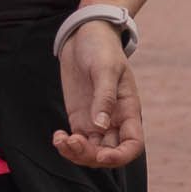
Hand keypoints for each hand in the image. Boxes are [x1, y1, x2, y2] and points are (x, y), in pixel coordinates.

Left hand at [54, 22, 141, 166]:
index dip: (120, 156)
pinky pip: (76, 141)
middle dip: (91, 156)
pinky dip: (67, 145)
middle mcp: (115, 121)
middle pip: (108, 153)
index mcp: (129, 111)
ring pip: (91, 151)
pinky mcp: (80, 118)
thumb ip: (104, 97)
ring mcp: (96, 121)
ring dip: (76, 153)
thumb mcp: (105, 69)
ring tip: (61, 140)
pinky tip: (58, 136)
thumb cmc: (102, 48)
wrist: (86, 34)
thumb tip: (101, 126)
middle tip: (73, 142)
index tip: (101, 155)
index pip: (132, 145)